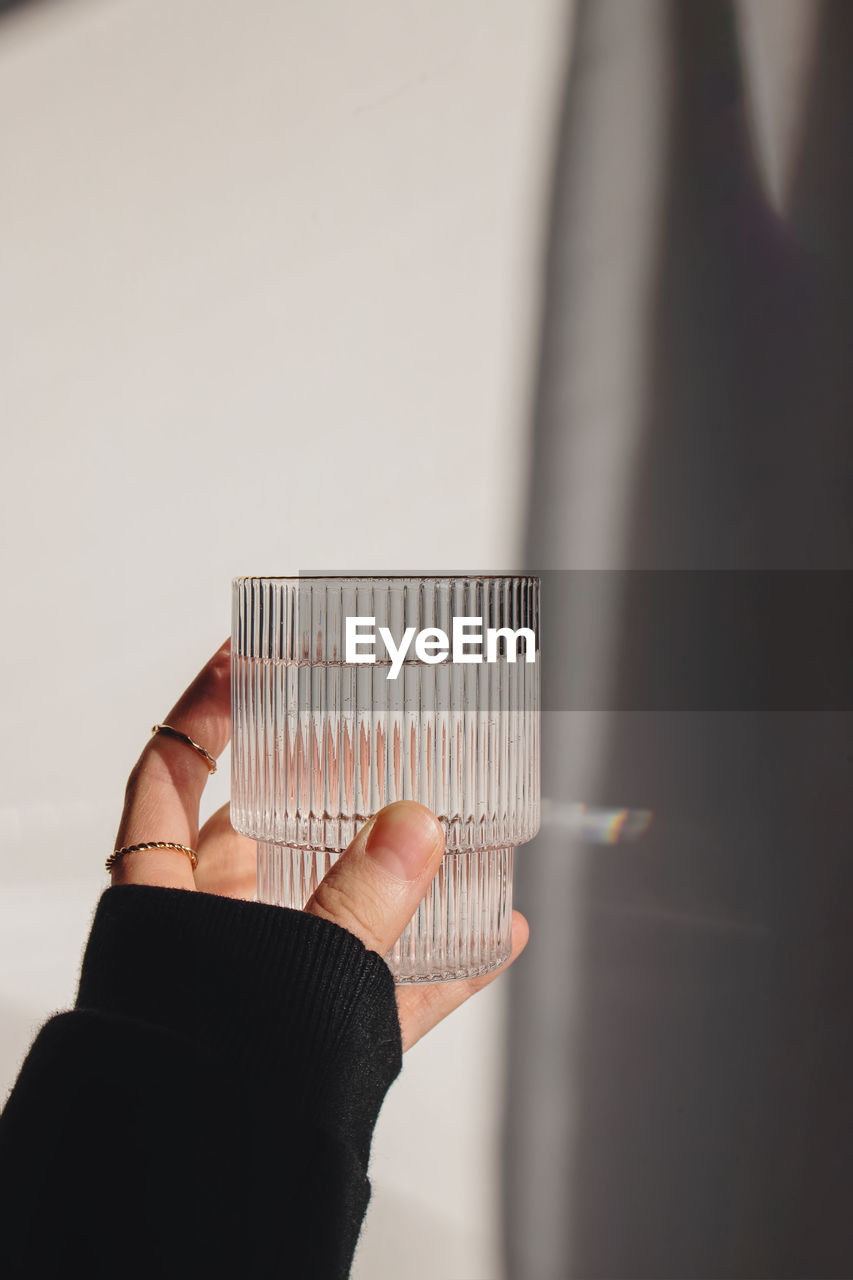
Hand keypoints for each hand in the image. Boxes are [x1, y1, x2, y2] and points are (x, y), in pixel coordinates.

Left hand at [112, 638, 529, 1049]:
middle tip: (383, 731)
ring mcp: (269, 972)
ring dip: (397, 861)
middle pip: (270, 822)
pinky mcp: (319, 1025)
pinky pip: (387, 974)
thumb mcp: (289, 962)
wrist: (209, 1186)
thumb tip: (419, 825)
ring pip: (338, 894)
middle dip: (329, 776)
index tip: (245, 653)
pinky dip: (441, 956)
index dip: (205, 706)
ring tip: (454, 815)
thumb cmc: (205, 1073)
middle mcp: (214, 923)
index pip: (173, 769)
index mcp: (169, 893)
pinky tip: (497, 932)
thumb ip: (359, 896)